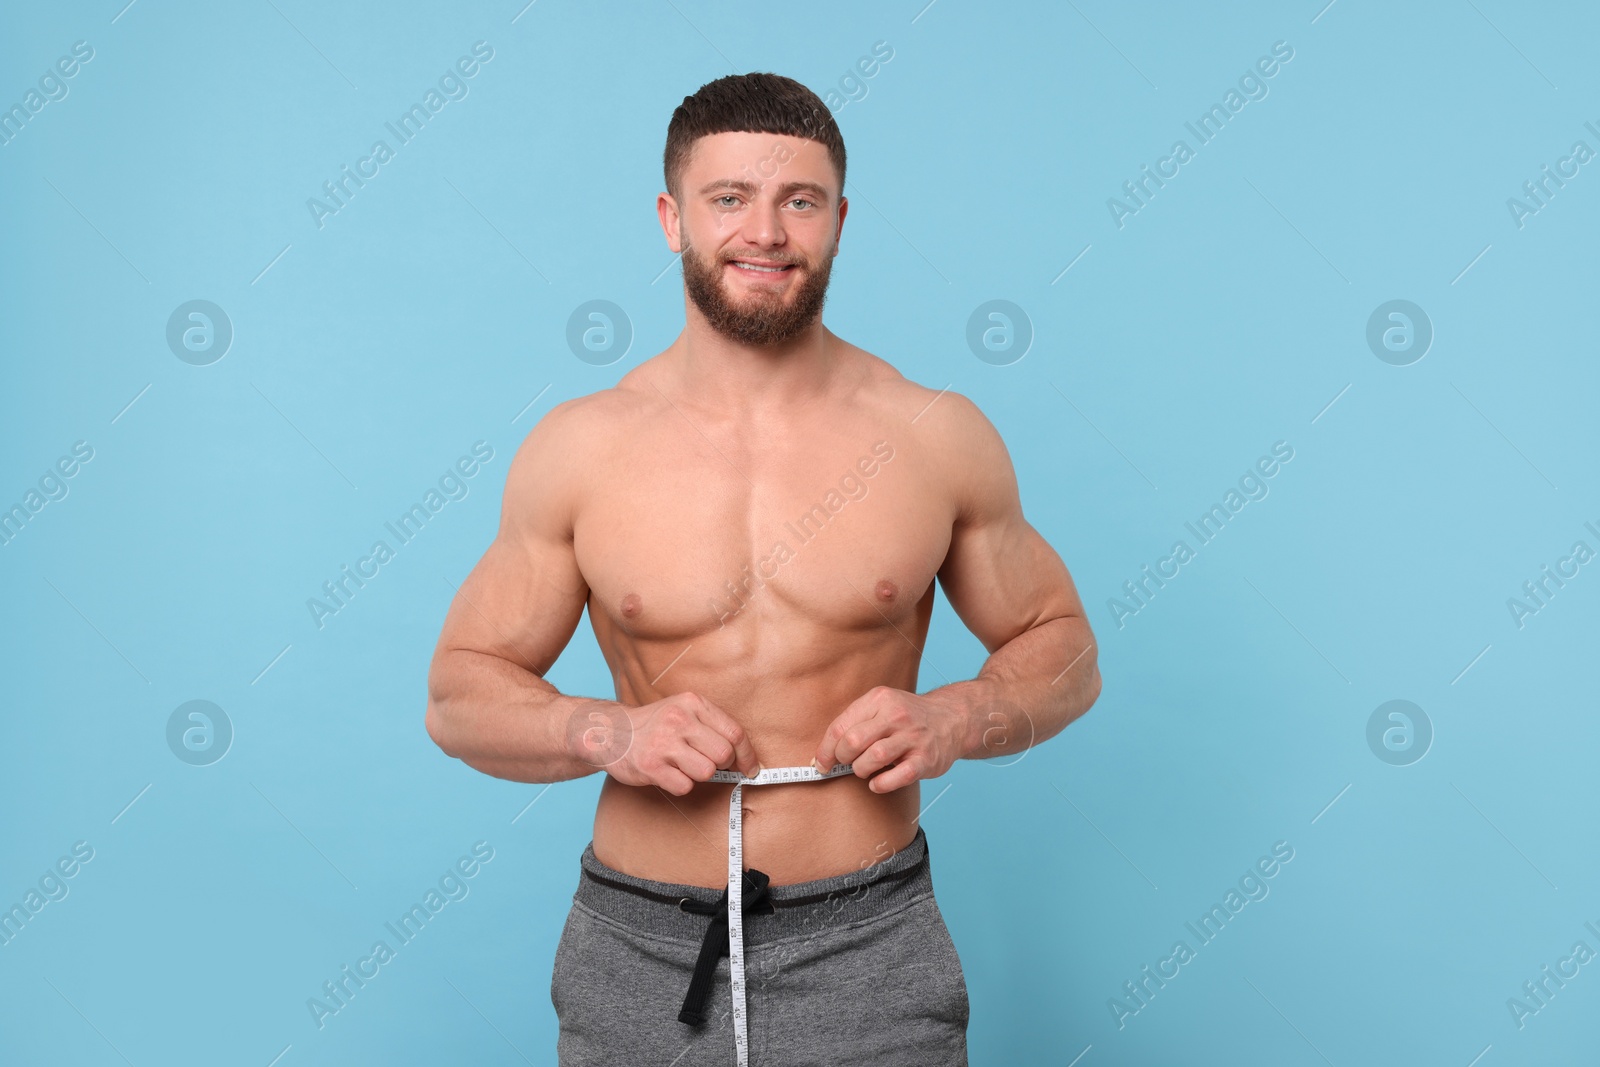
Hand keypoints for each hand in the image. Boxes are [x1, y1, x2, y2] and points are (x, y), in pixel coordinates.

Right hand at [591, 692, 760, 795]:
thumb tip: (746, 758)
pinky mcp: (651, 766)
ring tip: (683, 765)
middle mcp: (679, 720)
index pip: (734, 732)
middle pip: (723, 754)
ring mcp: (664, 743)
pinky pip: (684, 786)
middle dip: (721, 765)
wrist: (612, 732)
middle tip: (708, 763)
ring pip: (706, 772)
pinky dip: (680, 784)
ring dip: (698, 774)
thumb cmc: (656, 725)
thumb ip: (713, 727)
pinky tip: (668, 772)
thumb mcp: (684, 711)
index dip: (747, 755)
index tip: (751, 768)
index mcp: (692, 703)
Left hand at [814, 686, 967, 793]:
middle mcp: (897, 715)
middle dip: (842, 759)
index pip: (840, 726)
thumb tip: (822, 756)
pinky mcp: (926, 759)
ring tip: (864, 769)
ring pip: (872, 758)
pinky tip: (877, 783)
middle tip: (845, 764)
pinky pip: (897, 777)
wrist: (953, 718)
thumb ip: (855, 724)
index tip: (820, 763)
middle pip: (853, 742)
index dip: (825, 750)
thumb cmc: (908, 717)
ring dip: (860, 770)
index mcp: (880, 700)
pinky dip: (881, 784)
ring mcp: (913, 737)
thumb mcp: (882, 706)